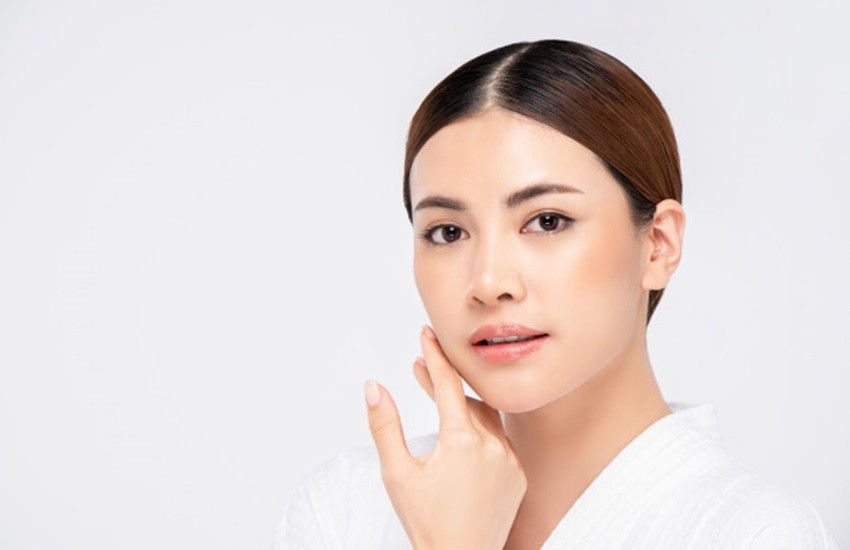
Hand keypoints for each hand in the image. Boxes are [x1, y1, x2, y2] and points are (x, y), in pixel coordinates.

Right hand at [364, 326, 526, 549]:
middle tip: (420, 364)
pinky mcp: (518, 475)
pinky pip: (499, 439)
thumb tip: (374, 387)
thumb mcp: (397, 474)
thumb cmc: (426, 522)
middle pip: (466, 398)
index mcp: (463, 442)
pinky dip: (479, 429)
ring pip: (484, 417)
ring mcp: (510, 461)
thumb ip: (384, 426)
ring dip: (461, 404)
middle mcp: (493, 447)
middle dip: (442, 380)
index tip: (427, 334)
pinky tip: (461, 431)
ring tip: (436, 397)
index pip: (449, 384)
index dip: (435, 356)